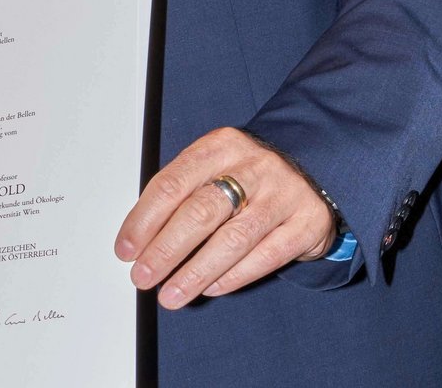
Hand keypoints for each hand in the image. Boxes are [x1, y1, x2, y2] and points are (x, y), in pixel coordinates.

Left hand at [117, 126, 335, 308]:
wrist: (315, 168)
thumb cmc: (249, 173)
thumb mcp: (214, 165)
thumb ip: (182, 193)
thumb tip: (141, 237)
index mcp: (219, 146)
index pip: (172, 184)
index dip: (144, 220)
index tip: (126, 248)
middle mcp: (253, 167)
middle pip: (200, 212)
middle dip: (165, 250)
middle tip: (143, 276)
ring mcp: (283, 195)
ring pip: (233, 239)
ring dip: (196, 272)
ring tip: (172, 293)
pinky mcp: (307, 223)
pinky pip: (266, 256)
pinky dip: (234, 276)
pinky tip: (210, 288)